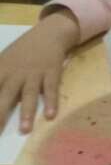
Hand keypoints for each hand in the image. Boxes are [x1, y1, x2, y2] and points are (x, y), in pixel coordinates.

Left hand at [0, 9, 79, 132]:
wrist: (47, 34)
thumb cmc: (21, 52)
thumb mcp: (2, 61)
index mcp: (1, 70)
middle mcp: (15, 73)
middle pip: (5, 96)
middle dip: (0, 114)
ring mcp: (34, 74)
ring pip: (29, 94)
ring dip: (26, 112)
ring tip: (24, 130)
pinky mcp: (51, 73)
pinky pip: (51, 89)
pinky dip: (51, 102)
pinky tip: (50, 115)